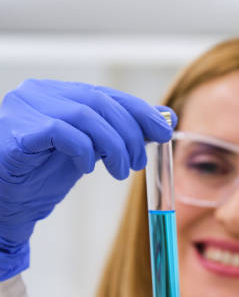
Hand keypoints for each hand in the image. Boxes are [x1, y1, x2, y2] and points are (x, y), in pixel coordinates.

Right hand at [0, 79, 175, 279]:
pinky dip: (83, 149)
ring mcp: (24, 108)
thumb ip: (118, 135)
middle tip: (139, 162)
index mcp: (58, 93)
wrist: (4, 204)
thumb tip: (163, 122)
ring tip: (120, 171)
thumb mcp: (89, 153)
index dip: (139, 111)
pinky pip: (60, 131)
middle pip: (99, 102)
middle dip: (130, 132)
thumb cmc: (41, 177)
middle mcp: (40, 92)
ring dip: (112, 145)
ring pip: (84, 115)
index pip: (106, 94)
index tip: (164, 130)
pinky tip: (87, 168)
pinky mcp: (17, 131)